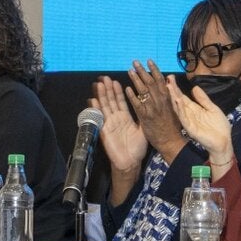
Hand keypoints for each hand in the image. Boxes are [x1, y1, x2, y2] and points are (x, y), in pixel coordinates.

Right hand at [92, 77, 147, 198]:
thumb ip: (142, 118)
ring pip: (104, 107)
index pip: (120, 101)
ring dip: (101, 96)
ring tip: (99, 84)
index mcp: (125, 118)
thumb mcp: (143, 130)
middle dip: (107, 89)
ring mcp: (109, 124)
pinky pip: (99, 118)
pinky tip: (92, 100)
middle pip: (111, 101)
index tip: (115, 81)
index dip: (118, 91)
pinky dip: (95, 109)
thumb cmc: (137, 148)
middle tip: (105, 78)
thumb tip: (147, 105)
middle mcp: (116, 119)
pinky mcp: (104, 131)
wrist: (130, 162)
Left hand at [126, 60, 183, 153]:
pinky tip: (127, 89)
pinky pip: (138, 104)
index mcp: (167, 97)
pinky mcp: (145, 117)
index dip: (154, 69)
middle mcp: (160, 100)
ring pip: (143, 91)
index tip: (148, 61)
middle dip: (142, 71)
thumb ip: (171, 91)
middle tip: (135, 62)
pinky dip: (132, 96)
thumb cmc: (172, 125)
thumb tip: (170, 78)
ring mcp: (152, 108)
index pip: (160, 80)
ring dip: (136, 80)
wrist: (170, 141)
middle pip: (150, 82)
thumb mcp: (175, 106)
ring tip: (129, 71)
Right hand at [165, 76, 230, 169]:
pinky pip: (184, 118)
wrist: (224, 142)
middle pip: (178, 101)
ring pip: (179, 108)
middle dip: (173, 90)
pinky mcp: (191, 129)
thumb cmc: (219, 127)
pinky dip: (180, 110)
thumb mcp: (212, 108)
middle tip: (167, 79)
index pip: (183, 97)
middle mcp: (189, 115)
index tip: (171, 78)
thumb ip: (203, 99)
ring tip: (169, 87)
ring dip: (174, 98)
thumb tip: (194, 87)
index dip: (177, 88)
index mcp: (194, 109)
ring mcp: (189, 122)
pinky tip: (178, 101)